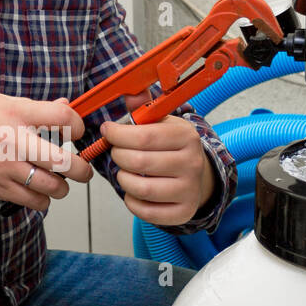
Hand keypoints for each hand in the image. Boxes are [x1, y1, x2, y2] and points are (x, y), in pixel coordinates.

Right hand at [0, 92, 93, 209]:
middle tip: (81, 169)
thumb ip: (33, 107)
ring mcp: (7, 168)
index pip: (64, 118)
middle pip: (65, 161)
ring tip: (58, 182)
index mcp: (16, 114)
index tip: (77, 133)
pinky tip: (38, 191)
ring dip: (62, 187)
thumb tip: (64, 107)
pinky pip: (34, 201)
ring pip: (54, 187)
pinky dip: (42, 200)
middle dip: (82, 169)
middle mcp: (14, 141)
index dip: (79, 127)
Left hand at [100, 93, 215, 225]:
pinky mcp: (183, 212)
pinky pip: (147, 212)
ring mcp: (189, 189)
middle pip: (139, 162)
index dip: (118, 135)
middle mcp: (191, 163)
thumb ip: (143, 107)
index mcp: (186, 136)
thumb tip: (130, 93)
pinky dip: (132, 202)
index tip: (107, 132)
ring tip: (124, 172)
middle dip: (118, 156)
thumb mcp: (162, 122)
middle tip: (116, 152)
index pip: (144, 136)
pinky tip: (133, 191)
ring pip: (141, 188)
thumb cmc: (172, 147)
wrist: (197, 175)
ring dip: (123, 179)